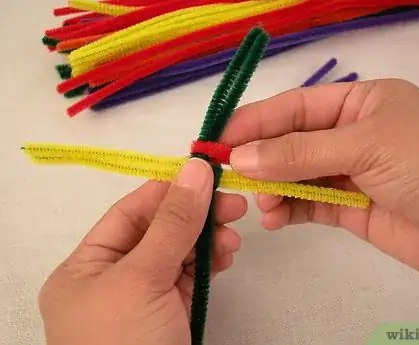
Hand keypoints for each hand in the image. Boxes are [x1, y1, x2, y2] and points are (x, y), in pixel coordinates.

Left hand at [39, 159, 246, 344]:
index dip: (169, 190)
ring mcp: (145, 297)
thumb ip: (173, 223)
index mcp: (87, 266)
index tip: (206, 174)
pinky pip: (191, 278)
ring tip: (233, 238)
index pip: (132, 212)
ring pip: (180, 253)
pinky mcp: (171, 313)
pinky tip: (225, 255)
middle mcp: (113, 278)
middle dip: (196, 216)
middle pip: (159, 231)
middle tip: (235, 204)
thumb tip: (194, 167)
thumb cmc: (124, 343)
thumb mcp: (142, 278)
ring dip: (208, 240)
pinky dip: (209, 264)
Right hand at [222, 79, 418, 278]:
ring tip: (262, 204)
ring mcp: (347, 172)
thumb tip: (241, 157)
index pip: (293, 108)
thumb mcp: (366, 145)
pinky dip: (288, 210)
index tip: (218, 141)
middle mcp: (348, 134)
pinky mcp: (349, 207)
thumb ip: (300, 152)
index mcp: (356, 103)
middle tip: (230, 178)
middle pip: (289, 143)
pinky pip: (308, 204)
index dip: (253, 122)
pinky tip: (275, 219)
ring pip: (294, 176)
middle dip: (259, 159)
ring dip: (272, 188)